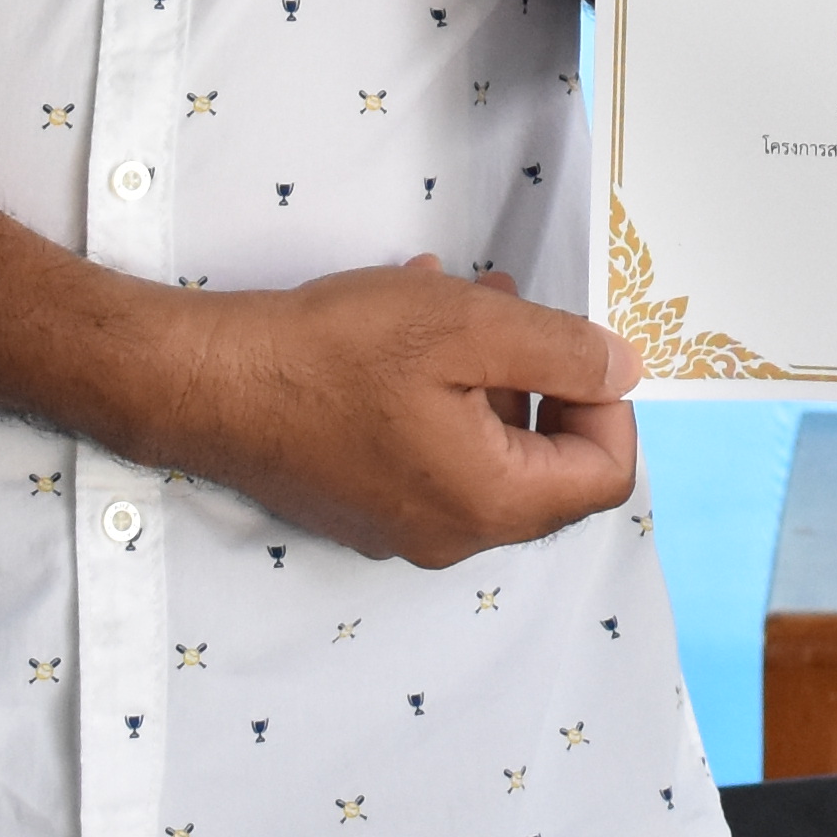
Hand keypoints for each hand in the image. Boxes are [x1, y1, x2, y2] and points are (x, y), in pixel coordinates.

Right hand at [115, 260, 640, 567]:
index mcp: (491, 504)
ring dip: (487, 374)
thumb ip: (562, 350)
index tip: (572, 341)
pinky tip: (405, 334)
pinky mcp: (365, 507)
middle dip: (541, 376)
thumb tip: (625, 369)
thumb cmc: (334, 354)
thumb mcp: (467, 327)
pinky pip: (434, 456)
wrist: (210, 384)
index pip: (604, 474)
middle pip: (546, 466)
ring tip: (450, 301)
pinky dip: (440, 395)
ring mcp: (404, 528)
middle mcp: (454, 536)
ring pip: (487, 451)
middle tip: (505, 304)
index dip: (608, 401)